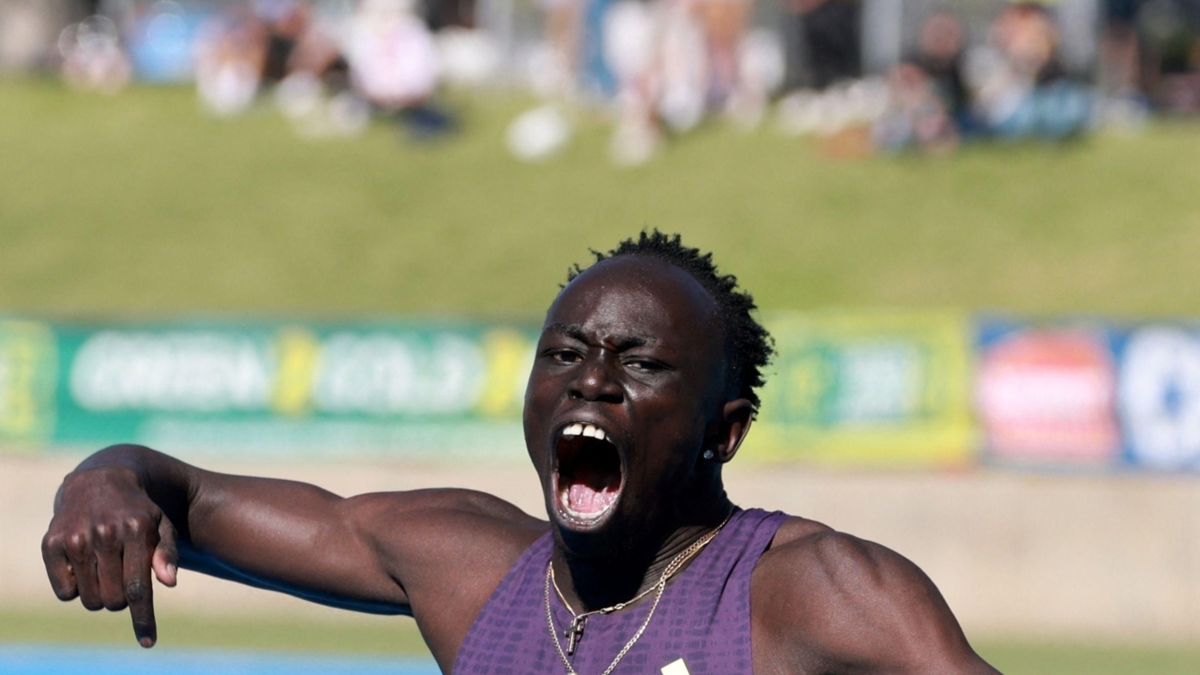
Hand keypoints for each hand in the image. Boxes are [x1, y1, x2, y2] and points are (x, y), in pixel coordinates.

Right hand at [41, 465, 179, 647]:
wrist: (100, 481)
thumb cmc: (139, 512)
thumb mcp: (162, 526)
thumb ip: (167, 553)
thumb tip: (169, 582)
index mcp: (137, 529)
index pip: (138, 589)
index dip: (143, 619)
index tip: (148, 641)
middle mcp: (105, 532)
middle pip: (114, 599)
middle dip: (122, 599)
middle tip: (124, 578)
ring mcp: (76, 537)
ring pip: (89, 599)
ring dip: (100, 595)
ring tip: (106, 570)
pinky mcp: (52, 542)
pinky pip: (65, 591)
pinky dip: (76, 588)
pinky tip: (84, 566)